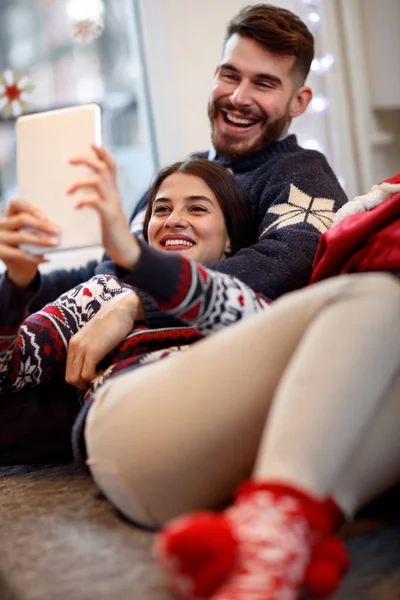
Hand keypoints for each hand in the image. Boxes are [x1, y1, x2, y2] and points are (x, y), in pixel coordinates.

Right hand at [0, 198, 59, 287]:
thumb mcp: (33, 233)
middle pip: (21, 219)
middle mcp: (2, 224)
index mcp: (10, 214)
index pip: (16, 203)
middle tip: (57, 230)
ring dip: (40, 240)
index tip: (45, 216)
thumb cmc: (29, 245)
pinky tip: (46, 258)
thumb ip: (39, 226)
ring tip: (55, 243)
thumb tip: (57, 225)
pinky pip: (19, 253)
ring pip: (21, 236)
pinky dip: (35, 257)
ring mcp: (0, 237)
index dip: (30, 208)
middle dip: (41, 225)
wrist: (20, 266)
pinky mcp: (0, 252)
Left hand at [66, 290, 140, 388]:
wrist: (121, 309)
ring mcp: (83, 349)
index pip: (69, 371)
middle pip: (70, 378)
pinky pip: (87, 375)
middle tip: (98, 380)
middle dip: (84, 384)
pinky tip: (106, 371)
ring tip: (103, 375)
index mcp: (74, 344)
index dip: (81, 379)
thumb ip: (91, 348)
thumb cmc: (113, 322)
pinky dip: (95, 378)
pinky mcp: (93, 351)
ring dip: (89, 382)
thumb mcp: (96, 336)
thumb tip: (95, 366)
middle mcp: (75, 346)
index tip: (95, 376)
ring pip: (76, 379)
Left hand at [67, 145, 140, 269]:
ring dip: (79, 182)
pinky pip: (95, 202)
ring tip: (68, 190)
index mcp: (113, 192)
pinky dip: (84, 201)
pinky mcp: (110, 216)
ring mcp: (113, 204)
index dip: (102, 153)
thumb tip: (82, 191)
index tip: (91, 144)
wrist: (126, 250)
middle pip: (103, 168)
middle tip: (68, 160)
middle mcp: (114, 194)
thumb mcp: (106, 210)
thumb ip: (98, 198)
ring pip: (98, 181)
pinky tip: (76, 206)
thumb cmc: (113, 231)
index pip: (111, 166)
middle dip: (85, 159)